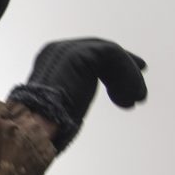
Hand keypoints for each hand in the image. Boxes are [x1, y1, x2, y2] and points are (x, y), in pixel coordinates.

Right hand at [5, 38, 147, 149]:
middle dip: (126, 67)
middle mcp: (57, 50)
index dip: (114, 68)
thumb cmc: (44, 126)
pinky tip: (130, 96)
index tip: (131, 85)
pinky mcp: (79, 54)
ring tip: (135, 99)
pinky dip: (127, 76)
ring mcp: (67, 49)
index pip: (90, 56)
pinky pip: (113, 57)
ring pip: (111, 54)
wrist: (34, 126)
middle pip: (102, 50)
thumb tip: (75, 109)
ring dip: (128, 77)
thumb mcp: (61, 106)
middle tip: (140, 88)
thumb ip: (70, 96)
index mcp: (51, 61)